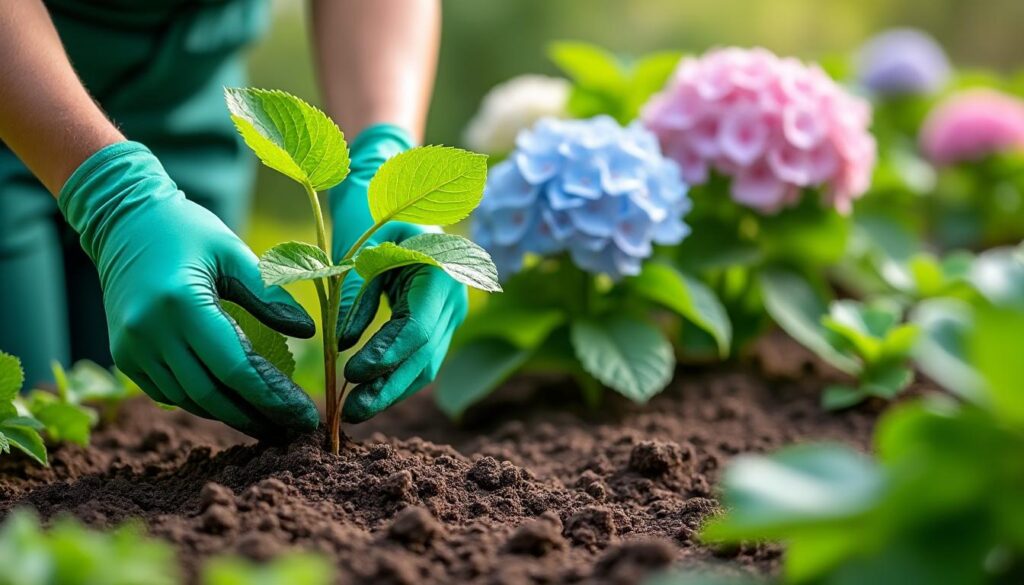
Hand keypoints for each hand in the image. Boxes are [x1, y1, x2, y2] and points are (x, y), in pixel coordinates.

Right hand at [59, 142, 318, 437]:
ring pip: (190, 400)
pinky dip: (204, 404)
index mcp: (182, 304)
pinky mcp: (124, 356)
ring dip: (232, 416)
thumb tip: (309, 332)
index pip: (235, 367)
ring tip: (272, 425)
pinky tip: (235, 407)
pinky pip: (169, 394)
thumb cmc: (187, 230)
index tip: (305, 416)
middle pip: (212, 394)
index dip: (273, 397)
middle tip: (294, 432)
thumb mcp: (233, 251)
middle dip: (258, 417)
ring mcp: (132, 349)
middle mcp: (151, 333)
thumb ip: (269, 293)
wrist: (123, 221)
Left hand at [329, 125, 467, 421]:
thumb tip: (343, 345)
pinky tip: (370, 395)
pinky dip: (396, 378)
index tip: (351, 373)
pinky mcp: (441, 323)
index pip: (417, 326)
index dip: (385, 355)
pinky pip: (422, 358)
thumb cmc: (375, 212)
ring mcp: (453, 312)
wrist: (399, 193)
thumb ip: (356, 294)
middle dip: (387, 386)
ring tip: (356, 412)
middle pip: (425, 356)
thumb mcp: (362, 246)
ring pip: (426, 364)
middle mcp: (455, 294)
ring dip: (392, 390)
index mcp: (442, 268)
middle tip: (350, 412)